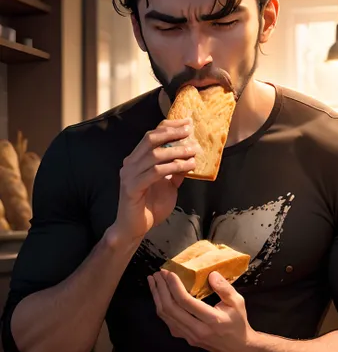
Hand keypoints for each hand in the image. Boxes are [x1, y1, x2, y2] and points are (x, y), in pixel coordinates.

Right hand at [112, 119, 195, 243]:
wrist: (134, 229)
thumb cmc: (149, 208)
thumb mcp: (168, 186)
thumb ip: (176, 172)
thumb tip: (191, 158)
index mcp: (136, 160)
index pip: (151, 135)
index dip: (168, 126)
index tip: (186, 122)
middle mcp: (130, 163)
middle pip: (150, 139)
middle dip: (172, 132)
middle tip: (190, 131)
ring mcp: (129, 175)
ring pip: (154, 155)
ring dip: (177, 151)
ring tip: (194, 151)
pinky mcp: (132, 188)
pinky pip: (155, 172)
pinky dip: (172, 167)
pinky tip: (186, 166)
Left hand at [148, 270, 254, 351]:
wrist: (237, 348)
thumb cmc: (238, 323)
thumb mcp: (238, 302)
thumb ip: (224, 288)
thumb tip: (211, 274)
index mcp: (212, 320)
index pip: (185, 302)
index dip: (174, 286)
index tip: (169, 272)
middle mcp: (197, 330)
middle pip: (171, 308)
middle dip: (161, 289)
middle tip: (158, 274)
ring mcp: (189, 336)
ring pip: (166, 316)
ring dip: (157, 297)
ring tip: (154, 281)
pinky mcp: (185, 338)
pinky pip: (168, 322)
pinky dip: (161, 307)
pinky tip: (159, 296)